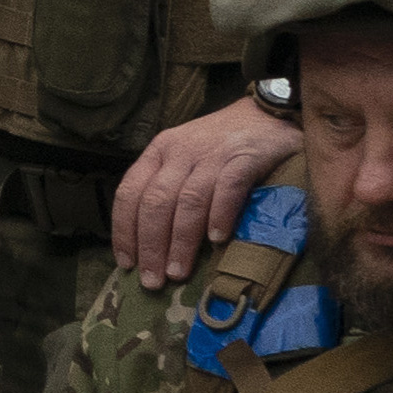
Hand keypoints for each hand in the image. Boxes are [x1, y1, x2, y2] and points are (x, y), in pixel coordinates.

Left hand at [115, 97, 298, 287]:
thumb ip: (168, 189)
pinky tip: (216, 241)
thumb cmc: (222, 144)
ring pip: (187, 200)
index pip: (130, 193)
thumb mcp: (184, 158)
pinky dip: (219, 215)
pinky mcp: (245, 156)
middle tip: (153, 280)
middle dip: (151, 245)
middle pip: (156, 202)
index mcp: (159, 152)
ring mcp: (213, 153)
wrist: (268, 111)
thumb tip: (151, 244)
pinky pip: (227, 188)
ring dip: (181, 240)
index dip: (125, 230)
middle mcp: (181, 151)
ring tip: (178, 272)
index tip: (126, 263)